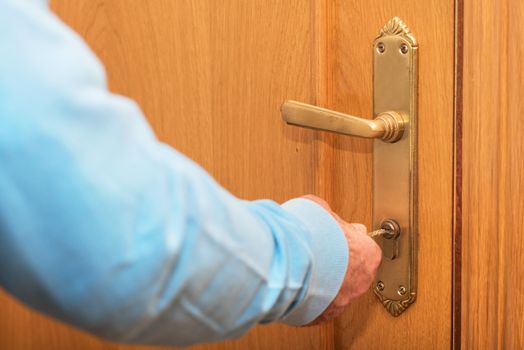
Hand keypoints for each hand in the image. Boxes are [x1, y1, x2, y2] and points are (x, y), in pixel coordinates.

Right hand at [301, 195, 381, 324]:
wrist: (293, 260)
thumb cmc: (312, 234)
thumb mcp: (320, 210)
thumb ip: (327, 217)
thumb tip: (320, 213)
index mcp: (367, 255)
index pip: (366, 249)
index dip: (349, 242)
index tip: (336, 238)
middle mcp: (360, 281)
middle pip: (352, 272)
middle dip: (337, 265)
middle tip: (319, 255)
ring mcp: (342, 301)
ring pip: (335, 292)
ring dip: (323, 283)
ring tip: (303, 271)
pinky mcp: (321, 316)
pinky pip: (317, 308)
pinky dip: (308, 299)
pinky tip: (297, 287)